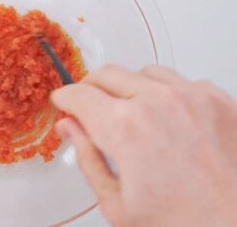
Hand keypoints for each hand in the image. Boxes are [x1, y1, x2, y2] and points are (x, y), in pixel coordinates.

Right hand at [51, 65, 236, 226]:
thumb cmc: (185, 225)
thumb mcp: (117, 205)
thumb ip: (87, 159)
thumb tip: (70, 128)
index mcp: (125, 128)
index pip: (79, 95)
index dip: (65, 99)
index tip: (63, 103)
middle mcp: (158, 102)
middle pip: (106, 74)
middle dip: (90, 88)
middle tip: (89, 108)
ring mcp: (192, 97)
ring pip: (143, 72)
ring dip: (128, 88)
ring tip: (131, 116)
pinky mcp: (219, 100)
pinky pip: (180, 82)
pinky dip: (165, 94)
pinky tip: (166, 119)